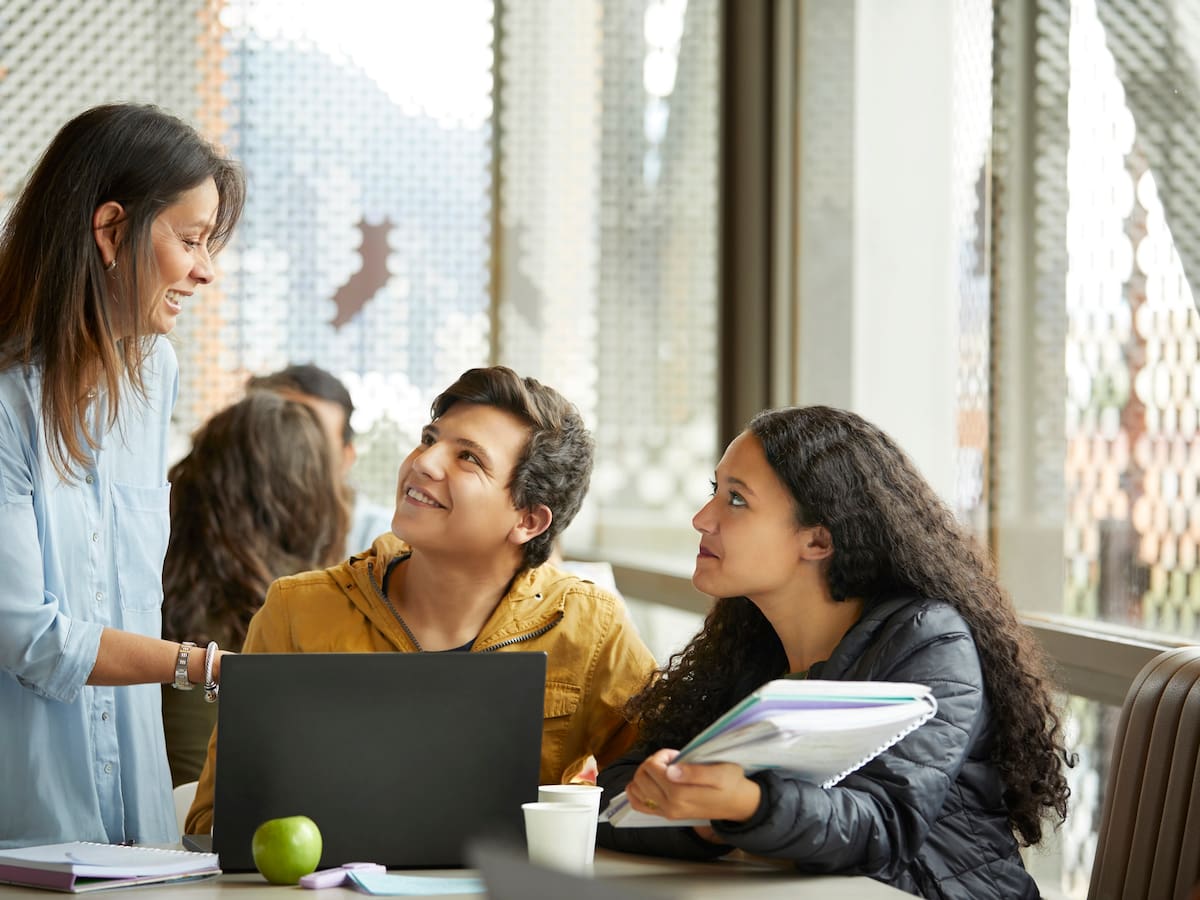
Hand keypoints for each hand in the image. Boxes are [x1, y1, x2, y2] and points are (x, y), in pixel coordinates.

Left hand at [625, 748, 760, 823]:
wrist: (736, 803)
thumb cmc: (730, 783)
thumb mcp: (720, 772)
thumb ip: (695, 772)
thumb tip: (670, 771)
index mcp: (681, 794)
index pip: (652, 768)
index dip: (661, 755)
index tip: (675, 754)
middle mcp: (670, 806)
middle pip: (641, 776)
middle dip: (652, 762)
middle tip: (671, 761)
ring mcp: (666, 812)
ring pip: (637, 789)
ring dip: (645, 774)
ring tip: (664, 770)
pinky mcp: (665, 814)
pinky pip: (639, 804)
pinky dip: (637, 791)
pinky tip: (649, 782)